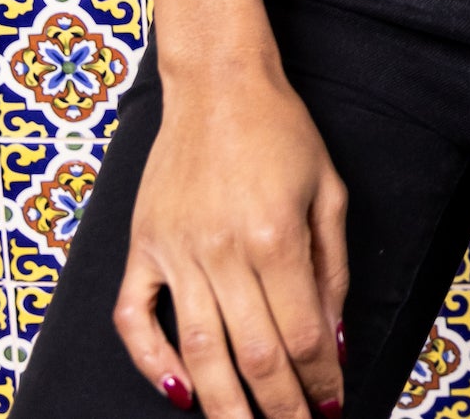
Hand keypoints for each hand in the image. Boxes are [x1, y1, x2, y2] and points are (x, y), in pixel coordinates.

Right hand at [114, 61, 347, 417]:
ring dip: (222, 406)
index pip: (302, 333)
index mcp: (276, 236)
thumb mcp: (328, 190)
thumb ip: (332, 267)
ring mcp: (175, 252)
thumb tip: (335, 338)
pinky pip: (135, 320)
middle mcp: (223, 251)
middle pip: (253, 354)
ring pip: (197, 351)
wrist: (218, 84)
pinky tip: (180, 392)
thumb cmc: (282, 132)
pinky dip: (152, 362)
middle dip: (279, 406)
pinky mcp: (142, 248)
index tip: (333, 405)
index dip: (320, 379)